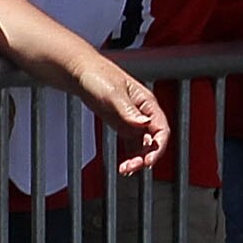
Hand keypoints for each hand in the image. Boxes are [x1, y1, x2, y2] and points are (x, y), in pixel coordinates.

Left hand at [76, 57, 169, 174]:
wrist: (80, 73)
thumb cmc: (98, 76)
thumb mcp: (113, 93)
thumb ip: (129, 111)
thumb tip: (144, 124)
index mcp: (147, 103)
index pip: (162, 129)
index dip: (158, 147)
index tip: (148, 160)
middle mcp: (143, 114)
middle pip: (153, 141)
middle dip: (146, 157)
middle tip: (131, 167)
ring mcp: (133, 121)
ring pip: (143, 146)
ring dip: (137, 159)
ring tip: (125, 169)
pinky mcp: (122, 126)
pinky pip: (132, 146)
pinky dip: (130, 157)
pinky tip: (124, 165)